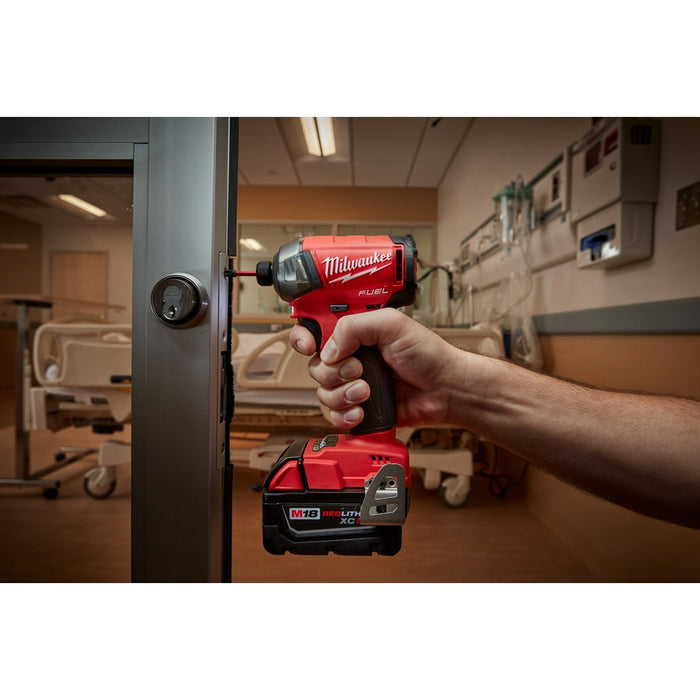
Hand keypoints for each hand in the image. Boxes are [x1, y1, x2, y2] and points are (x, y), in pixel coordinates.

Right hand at [289, 308, 461, 429]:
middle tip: (359, 370)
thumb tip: (329, 349)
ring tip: (367, 392)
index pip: (315, 331)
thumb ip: (354, 327)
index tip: (309, 346)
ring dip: (343, 395)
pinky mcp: (359, 408)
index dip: (304, 338)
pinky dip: (346, 415)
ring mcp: (353, 384)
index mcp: (354, 333)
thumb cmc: (427, 354)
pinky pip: (335, 415)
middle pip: (315, 367)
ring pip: (323, 393)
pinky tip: (363, 411)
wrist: (444, 389)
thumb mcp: (391, 324)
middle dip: (333, 372)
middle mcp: (350, 357)